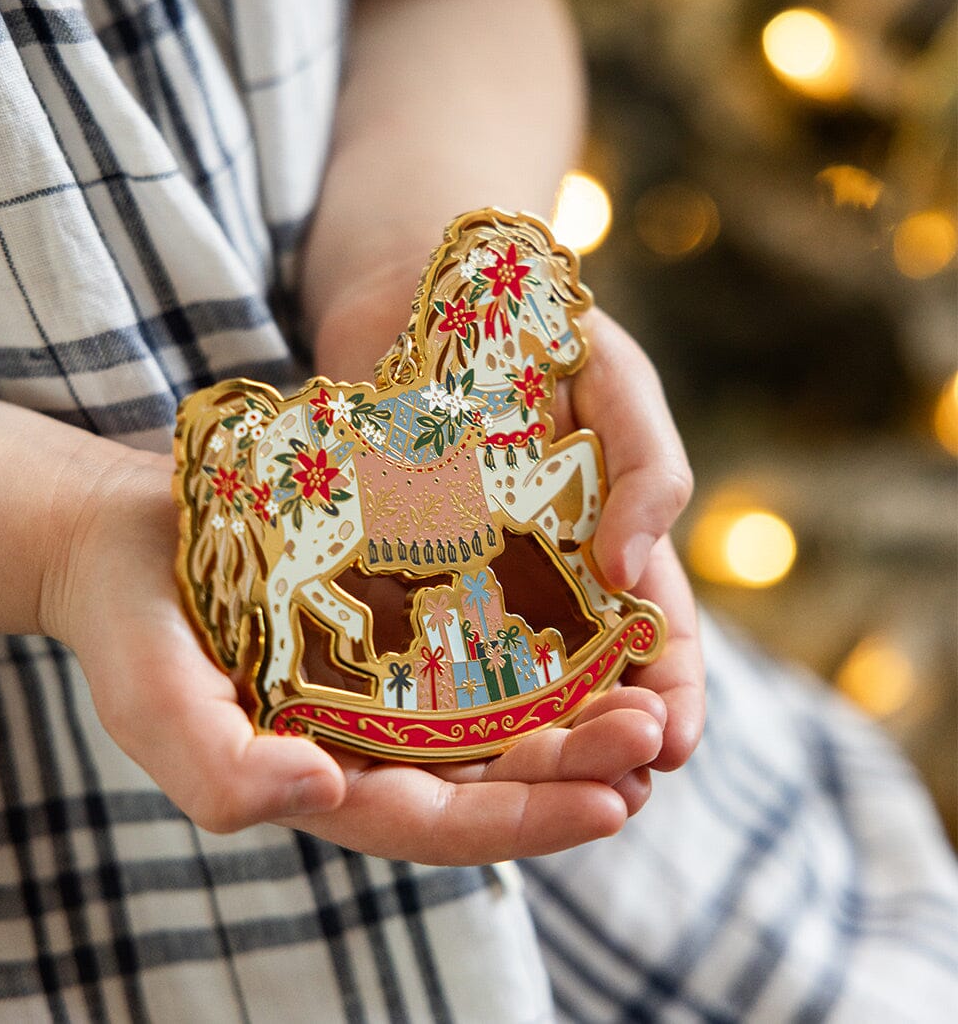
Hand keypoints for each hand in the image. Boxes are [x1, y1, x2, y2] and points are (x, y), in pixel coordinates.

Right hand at [47, 450, 667, 864]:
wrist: (121, 534)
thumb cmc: (128, 624)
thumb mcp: (150, 701)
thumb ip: (217, 768)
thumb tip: (322, 796)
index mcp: (325, 782)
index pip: (438, 824)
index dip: (525, 821)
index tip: (611, 803)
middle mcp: (369, 743)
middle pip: (488, 773)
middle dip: (575, 767)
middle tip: (652, 737)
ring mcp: (385, 682)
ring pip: (498, 711)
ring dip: (574, 708)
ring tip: (650, 692)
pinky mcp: (395, 617)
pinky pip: (478, 637)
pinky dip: (537, 638)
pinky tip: (595, 615)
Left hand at [318, 287, 705, 779]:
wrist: (416, 286)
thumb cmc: (538, 326)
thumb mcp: (617, 381)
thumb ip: (648, 465)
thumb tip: (636, 570)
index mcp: (617, 546)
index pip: (663, 642)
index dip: (676, 698)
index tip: (671, 744)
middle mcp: (547, 582)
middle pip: (583, 688)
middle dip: (594, 742)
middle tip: (590, 785)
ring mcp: (472, 583)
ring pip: (499, 688)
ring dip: (513, 742)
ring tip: (513, 780)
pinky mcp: (395, 573)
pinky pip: (411, 643)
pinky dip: (421, 692)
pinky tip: (411, 729)